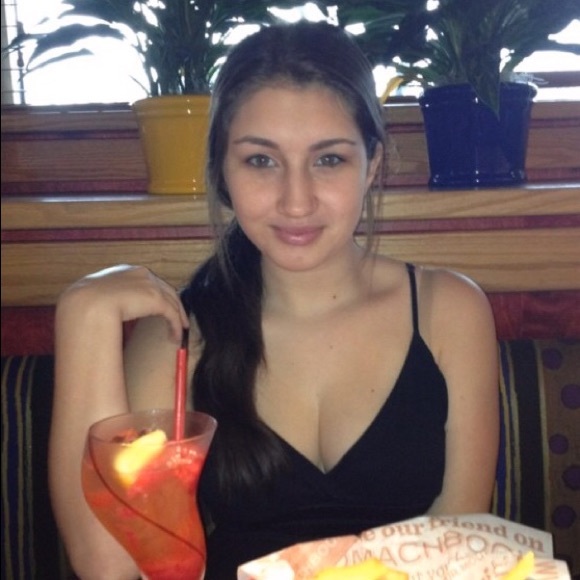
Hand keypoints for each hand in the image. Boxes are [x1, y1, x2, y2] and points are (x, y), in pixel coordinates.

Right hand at [58, 264, 188, 341]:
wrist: (86, 304)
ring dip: (177, 316)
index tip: (159, 306)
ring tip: (179, 330)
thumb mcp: (94, 298)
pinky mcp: (156, 298)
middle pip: (164, 288)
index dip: (156, 294)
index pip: (146, 281)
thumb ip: (106, 301)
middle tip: (177, 318)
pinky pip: (172, 313)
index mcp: (123, 271)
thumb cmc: (83, 305)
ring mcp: (149, 284)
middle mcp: (139, 273)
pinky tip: (176, 337)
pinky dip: (176, 325)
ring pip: (171, 300)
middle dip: (172, 303)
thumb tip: (107, 314)